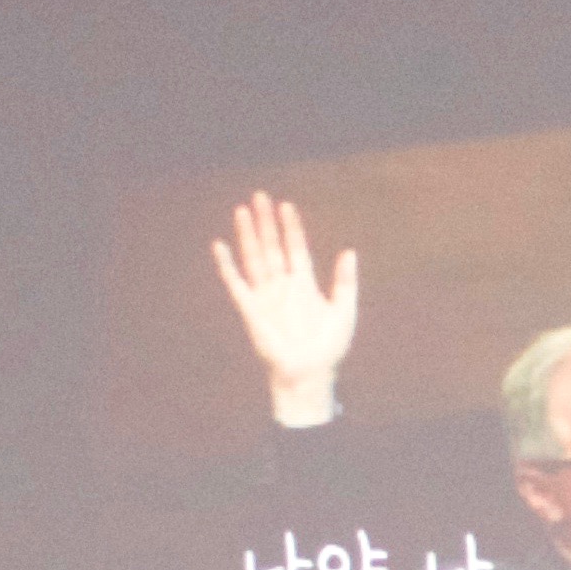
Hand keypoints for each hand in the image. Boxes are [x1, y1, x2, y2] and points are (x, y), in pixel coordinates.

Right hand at [209, 191, 357, 428]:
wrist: (309, 374)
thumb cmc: (329, 347)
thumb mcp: (343, 310)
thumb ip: (345, 281)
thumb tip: (349, 251)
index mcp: (304, 284)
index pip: (296, 248)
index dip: (291, 227)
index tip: (286, 206)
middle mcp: (283, 286)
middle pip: (272, 246)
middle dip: (266, 222)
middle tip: (260, 196)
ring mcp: (266, 296)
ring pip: (255, 258)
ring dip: (248, 235)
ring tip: (242, 210)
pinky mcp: (251, 309)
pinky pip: (236, 283)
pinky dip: (227, 265)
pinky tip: (220, 245)